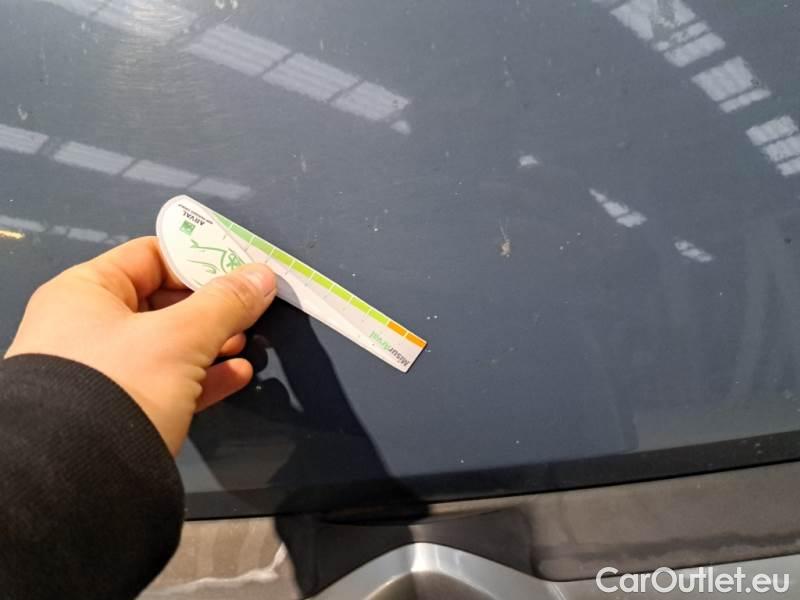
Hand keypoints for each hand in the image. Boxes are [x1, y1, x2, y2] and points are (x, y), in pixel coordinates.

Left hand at [5, 236, 275, 454]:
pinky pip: (169, 381)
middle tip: (251, 310)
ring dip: (213, 342)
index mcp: (87, 292)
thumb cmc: (123, 383)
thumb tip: (264, 275)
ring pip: (170, 344)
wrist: (80, 477)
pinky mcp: (121, 408)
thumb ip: (226, 302)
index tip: (242, 268)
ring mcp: (105, 371)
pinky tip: (238, 375)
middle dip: (213, 306)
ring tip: (247, 343)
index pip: (150, 256)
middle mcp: (89, 326)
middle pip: (164, 300)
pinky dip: (203, 376)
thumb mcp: (181, 336)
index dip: (199, 258)